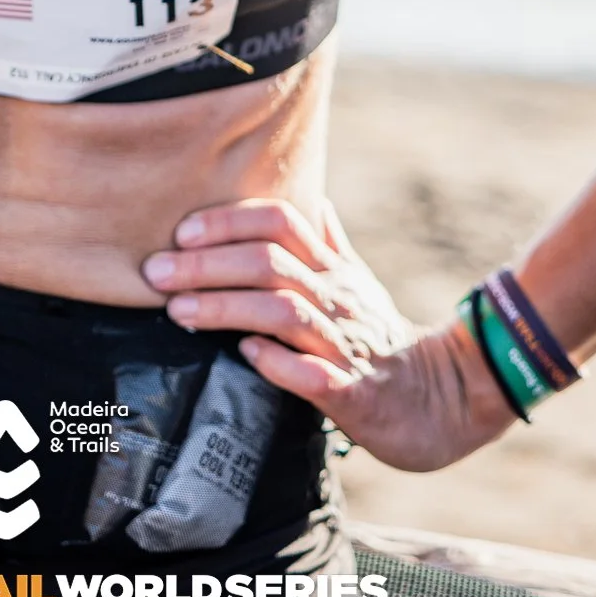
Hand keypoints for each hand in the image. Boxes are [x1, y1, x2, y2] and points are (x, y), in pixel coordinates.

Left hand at [142, 196, 516, 470]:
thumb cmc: (382, 337)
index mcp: (331, 268)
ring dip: (228, 308)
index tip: (182, 231)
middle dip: (208, 263)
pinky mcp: (354, 393)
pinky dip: (278, 363)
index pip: (281, 221)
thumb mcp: (357, 281)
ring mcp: (345, 343)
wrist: (440, 399)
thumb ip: (329, 241)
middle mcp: (336, 296)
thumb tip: (312, 197)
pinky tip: (247, 356)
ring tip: (180, 312)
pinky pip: (315, 374)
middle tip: (155, 271)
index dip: (230, 219)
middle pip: (270, 262)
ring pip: (284, 312)